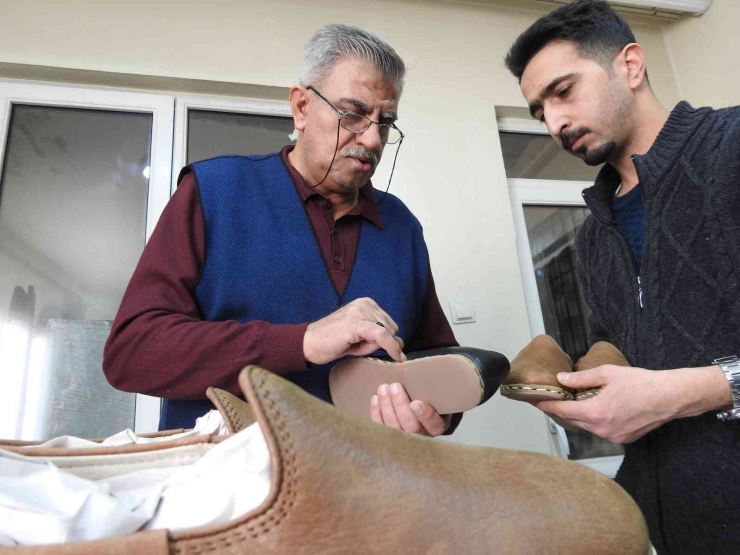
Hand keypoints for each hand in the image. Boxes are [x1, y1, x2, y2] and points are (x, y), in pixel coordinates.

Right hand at [303, 298, 405, 364]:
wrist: (310, 344)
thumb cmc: (334, 342)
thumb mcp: (361, 337)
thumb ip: (380, 337)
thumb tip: (402, 343)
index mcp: (367, 303)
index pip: (389, 323)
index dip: (387, 340)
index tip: (394, 354)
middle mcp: (365, 303)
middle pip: (390, 328)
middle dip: (379, 342)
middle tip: (356, 346)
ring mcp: (360, 312)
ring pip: (385, 334)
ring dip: (374, 346)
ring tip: (352, 345)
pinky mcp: (356, 323)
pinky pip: (382, 336)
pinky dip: (391, 347)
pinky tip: (397, 356)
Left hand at [369, 382, 449, 435]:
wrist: (419, 410)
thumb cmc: (428, 399)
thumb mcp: (436, 395)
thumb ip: (431, 389)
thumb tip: (417, 370)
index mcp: (437, 427)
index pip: (433, 424)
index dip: (425, 415)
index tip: (415, 403)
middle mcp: (421, 436)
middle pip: (410, 425)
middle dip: (400, 404)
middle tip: (395, 386)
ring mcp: (404, 438)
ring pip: (393, 427)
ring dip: (386, 406)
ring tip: (383, 388)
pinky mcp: (388, 436)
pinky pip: (380, 427)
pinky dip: (376, 413)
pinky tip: (375, 399)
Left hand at [537, 364, 680, 443]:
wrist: (670, 397)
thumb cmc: (640, 383)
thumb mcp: (608, 374)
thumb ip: (581, 378)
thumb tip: (561, 379)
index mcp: (596, 413)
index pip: (564, 412)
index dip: (548, 406)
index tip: (536, 402)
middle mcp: (602, 429)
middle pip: (573, 421)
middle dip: (561, 411)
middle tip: (551, 401)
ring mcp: (613, 437)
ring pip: (587, 427)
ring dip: (578, 417)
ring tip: (571, 404)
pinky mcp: (624, 439)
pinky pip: (601, 431)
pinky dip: (594, 422)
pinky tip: (593, 410)